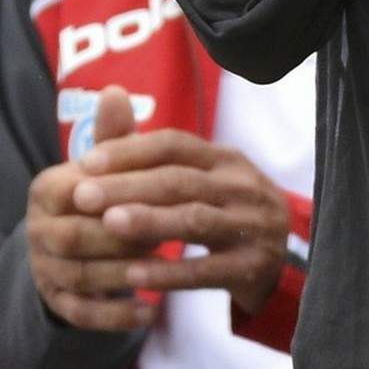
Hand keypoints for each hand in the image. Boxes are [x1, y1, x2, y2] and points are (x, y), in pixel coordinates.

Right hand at [27, 87, 157, 330]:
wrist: (75, 242)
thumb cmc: (100, 193)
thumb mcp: (106, 164)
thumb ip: (114, 135)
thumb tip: (115, 90)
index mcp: (46, 189)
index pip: (76, 192)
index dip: (114, 196)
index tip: (154, 196)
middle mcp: (36, 230)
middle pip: (75, 237)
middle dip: (120, 238)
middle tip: (165, 237)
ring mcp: (42, 269)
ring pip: (81, 276)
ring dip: (123, 276)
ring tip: (165, 273)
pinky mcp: (55, 302)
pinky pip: (82, 314)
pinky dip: (116, 316)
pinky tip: (151, 311)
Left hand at [71, 122, 290, 316]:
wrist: (286, 258)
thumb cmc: (225, 210)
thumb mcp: (199, 178)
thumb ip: (149, 150)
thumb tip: (108, 92)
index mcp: (225, 159)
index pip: (175, 145)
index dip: (131, 150)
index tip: (86, 162)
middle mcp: (241, 186)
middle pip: (180, 180)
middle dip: (128, 186)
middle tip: (82, 196)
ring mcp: (251, 226)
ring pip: (194, 219)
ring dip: (148, 221)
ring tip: (107, 225)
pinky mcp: (252, 266)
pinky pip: (206, 270)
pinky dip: (168, 273)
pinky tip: (133, 276)